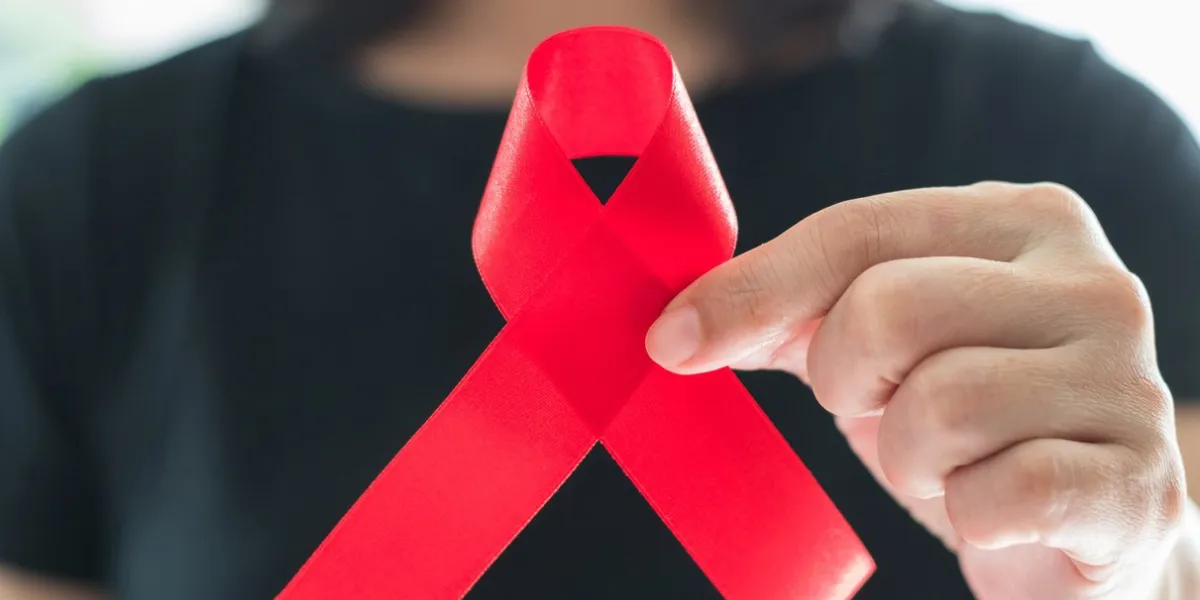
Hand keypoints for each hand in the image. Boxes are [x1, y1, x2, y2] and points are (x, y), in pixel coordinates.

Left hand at [645, 182, 1187, 598]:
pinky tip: (995, 508)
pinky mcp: (1139, 482)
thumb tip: (679, 328)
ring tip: (950, 461)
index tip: (673, 342)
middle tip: (884, 410)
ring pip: (941, 405)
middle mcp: (1090, 283)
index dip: (752, 290)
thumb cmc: (971, 423)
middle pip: (889, 310)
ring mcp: (1125, 380)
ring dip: (912, 457)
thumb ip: (792, 313)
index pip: (856, 231)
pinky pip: (1001, 492)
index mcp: (1023, 222)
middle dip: (852, 382)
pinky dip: (969, 514)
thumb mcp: (877, 347)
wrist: (1081, 528)